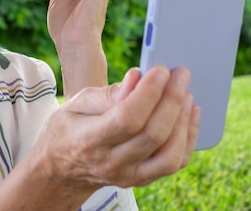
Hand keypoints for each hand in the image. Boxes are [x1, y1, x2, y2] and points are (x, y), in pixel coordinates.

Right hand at [35, 66, 199, 193]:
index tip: (161, 71)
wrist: (61, 170)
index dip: (149, 93)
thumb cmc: (68, 130)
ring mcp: (129, 176)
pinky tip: (189, 115)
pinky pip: (174, 163)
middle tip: (181, 75)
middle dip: (172, 100)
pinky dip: (188, 138)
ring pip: (170, 155)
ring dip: (184, 121)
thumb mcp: (76, 104)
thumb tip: (138, 77)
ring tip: (187, 94)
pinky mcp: (142, 179)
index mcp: (89, 141)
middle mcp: (111, 163)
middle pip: (153, 135)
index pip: (127, 119)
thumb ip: (108, 93)